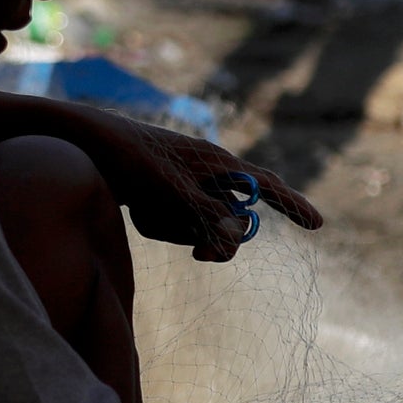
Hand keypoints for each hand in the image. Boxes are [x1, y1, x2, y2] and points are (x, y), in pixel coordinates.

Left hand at [86, 115, 322, 260]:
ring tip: (149, 211)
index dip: (292, 206)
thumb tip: (237, 236)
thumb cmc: (133, 161)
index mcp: (218, 163)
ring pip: (201, 224)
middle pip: (233, 218)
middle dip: (220, 238)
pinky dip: (160, 224)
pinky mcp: (165, 195)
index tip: (317, 225)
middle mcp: (207, 173)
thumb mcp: (173, 191)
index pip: (267, 186)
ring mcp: (186, 184)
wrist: (85, 147)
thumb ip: (209, 215)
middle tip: (201, 255)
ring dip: (178, 229)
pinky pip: (175, 223)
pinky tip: (138, 209)